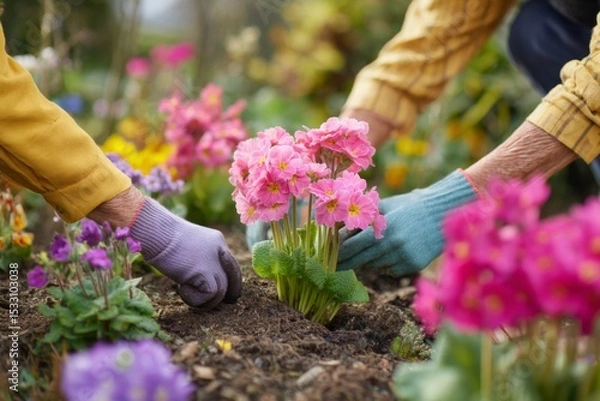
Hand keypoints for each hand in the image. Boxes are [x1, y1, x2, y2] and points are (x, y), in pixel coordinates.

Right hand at [130, 198, 242, 308]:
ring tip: (185, 291)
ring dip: (204, 300)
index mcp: (218, 242)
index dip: (229, 282)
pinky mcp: (204, 272)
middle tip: (208, 304)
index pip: (232, 267)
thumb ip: (200, 258)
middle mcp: (221, 251)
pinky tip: (180, 288)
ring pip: (222, 291)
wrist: (157, 232)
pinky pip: (209, 294)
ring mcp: (214, 262)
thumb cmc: (163, 237)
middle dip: (225, 296)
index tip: (222, 294)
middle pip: (233, 280)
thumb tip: (200, 280)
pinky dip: (195, 299)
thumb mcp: (189, 245)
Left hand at [337, 171, 476, 274]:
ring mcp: (403, 258)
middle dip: (347, 264)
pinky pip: (390, 269)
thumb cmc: (409, 206)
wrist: (442, 212)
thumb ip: (364, 219)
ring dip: (369, 259)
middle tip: (334, 267)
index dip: (339, 253)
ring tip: (375, 247)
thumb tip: (340, 231)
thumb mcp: (385, 206)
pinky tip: (395, 250)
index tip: (328, 257)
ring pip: (375, 265)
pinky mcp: (412, 266)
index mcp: (383, 229)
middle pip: (361, 260)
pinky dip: (386, 263)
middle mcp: (393, 246)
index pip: (353, 246)